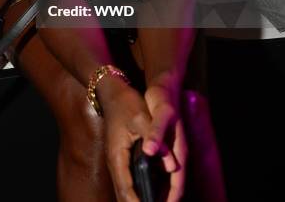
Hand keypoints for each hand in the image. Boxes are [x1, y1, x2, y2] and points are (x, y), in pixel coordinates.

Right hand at [99, 79, 185, 201]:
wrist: (113, 93)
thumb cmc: (127, 104)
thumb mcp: (142, 118)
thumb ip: (156, 139)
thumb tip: (172, 164)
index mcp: (117, 156)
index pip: (126, 190)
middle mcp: (114, 163)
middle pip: (124, 195)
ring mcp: (116, 161)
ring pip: (124, 190)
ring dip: (137, 200)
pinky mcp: (120, 158)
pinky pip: (127, 182)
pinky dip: (136, 192)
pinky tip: (150, 194)